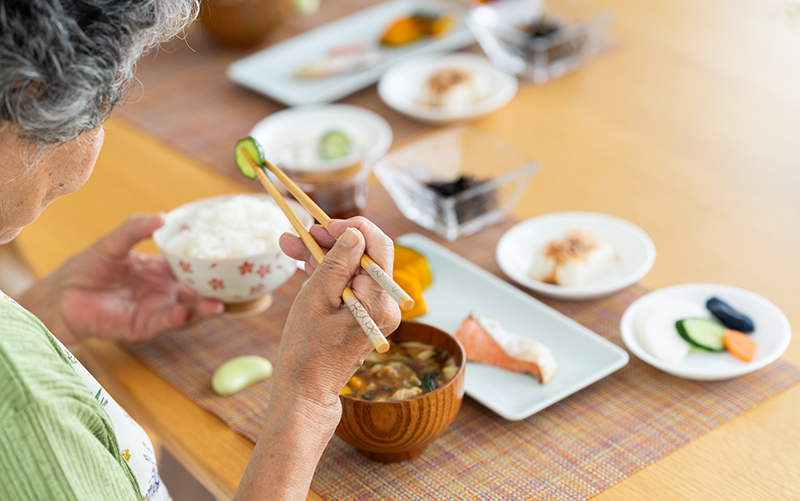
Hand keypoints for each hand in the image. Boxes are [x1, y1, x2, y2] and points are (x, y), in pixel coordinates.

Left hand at [19, 214, 222, 343]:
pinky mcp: (143, 327)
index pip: (191, 268)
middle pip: (197, 292)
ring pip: (188, 311)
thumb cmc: (88, 267)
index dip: (209, 265)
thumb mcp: (114, 242)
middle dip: (216, 291)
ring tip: (218, 304)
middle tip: (235, 285)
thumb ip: (136, 228)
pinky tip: (185, 311)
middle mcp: (164, 292)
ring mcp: (156, 311)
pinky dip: (178, 318)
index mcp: (160, 271)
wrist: (62, 295)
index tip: (228, 257)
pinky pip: (165, 323)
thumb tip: (164, 216)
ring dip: (204, 309)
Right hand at [275, 217, 400, 412]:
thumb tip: (355, 233)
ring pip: (353, 268)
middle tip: (298, 234)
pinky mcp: (364, 315)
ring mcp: (376, 311)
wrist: (305, 390)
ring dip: (325, 255)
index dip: (353, 228)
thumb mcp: (316, 298)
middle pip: (364, 255)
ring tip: (291, 246)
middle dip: (331, 241)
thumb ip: (337, 262)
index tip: (324, 224)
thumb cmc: (306, 349)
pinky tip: (305, 264)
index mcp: (379, 301)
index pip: (379, 246)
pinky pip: (350, 284)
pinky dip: (329, 273)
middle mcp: (386, 305)